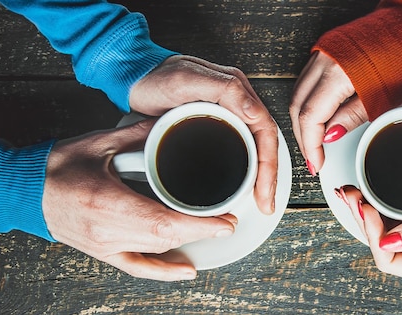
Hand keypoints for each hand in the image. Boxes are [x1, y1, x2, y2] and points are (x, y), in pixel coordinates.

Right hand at [43, 120, 237, 280]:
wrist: (27, 190)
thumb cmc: (59, 166)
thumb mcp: (99, 143)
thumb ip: (138, 134)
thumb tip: (171, 121)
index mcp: (107, 202)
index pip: (164, 222)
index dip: (199, 226)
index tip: (226, 221)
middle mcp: (107, 230)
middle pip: (165, 238)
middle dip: (202, 232)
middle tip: (227, 221)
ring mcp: (104, 246)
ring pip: (156, 250)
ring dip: (187, 241)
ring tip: (213, 230)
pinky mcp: (102, 252)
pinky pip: (137, 267)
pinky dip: (164, 272)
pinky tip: (187, 270)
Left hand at [130, 55, 277, 213]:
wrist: (134, 79)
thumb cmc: (155, 78)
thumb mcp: (187, 80)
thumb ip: (225, 89)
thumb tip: (254, 112)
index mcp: (238, 92)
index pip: (265, 130)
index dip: (268, 163)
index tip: (264, 190)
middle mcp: (238, 104)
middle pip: (264, 143)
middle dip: (268, 176)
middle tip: (265, 203)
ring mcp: (228, 115)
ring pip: (255, 148)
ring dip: (260, 176)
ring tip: (259, 200)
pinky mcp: (216, 126)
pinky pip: (240, 148)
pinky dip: (246, 170)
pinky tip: (244, 186)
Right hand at [289, 51, 368, 174]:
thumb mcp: (384, 97)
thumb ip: (351, 117)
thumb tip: (329, 136)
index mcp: (337, 73)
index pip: (310, 117)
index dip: (310, 145)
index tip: (317, 162)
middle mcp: (323, 59)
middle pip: (298, 106)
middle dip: (303, 137)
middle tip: (313, 159)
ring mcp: (321, 52)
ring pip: (298, 93)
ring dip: (303, 121)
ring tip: (314, 144)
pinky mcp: (326, 49)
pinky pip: (306, 81)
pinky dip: (308, 103)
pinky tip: (318, 119)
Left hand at [336, 171, 401, 280]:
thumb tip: (388, 242)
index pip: (390, 260)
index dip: (373, 236)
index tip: (366, 207)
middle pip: (380, 244)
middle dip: (361, 219)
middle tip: (349, 193)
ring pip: (381, 229)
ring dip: (363, 210)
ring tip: (350, 190)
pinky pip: (390, 214)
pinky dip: (375, 203)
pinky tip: (363, 191)